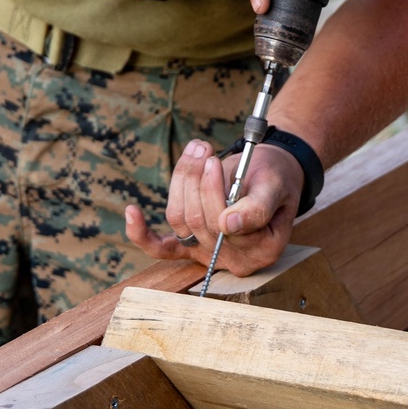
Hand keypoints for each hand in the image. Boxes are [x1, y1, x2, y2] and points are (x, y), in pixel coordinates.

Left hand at [124, 138, 302, 275]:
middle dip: (195, 180)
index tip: (212, 161)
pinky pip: (162, 248)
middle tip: (202, 149)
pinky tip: (132, 213)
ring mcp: (209, 254)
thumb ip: (257, 208)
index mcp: (264, 249)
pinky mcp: (189, 246)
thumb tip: (227, 226)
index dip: (213, 192)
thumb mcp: (274, 186)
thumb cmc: (275, 179)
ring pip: (180, 221)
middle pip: (199, 222)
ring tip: (195, 152)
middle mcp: (236, 259)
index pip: (226, 227)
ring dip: (181, 182)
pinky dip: (142, 234)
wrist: (269, 176)